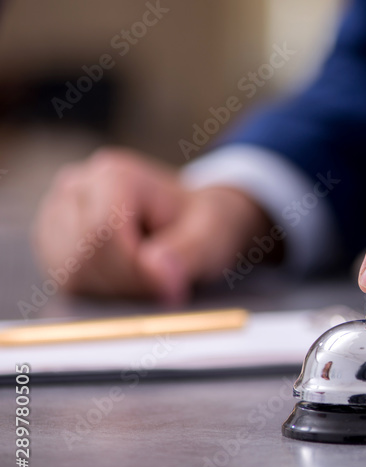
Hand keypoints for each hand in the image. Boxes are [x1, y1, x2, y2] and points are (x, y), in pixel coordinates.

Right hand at [32, 147, 274, 302]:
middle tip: (165, 289)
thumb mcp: (211, 235)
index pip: (102, 234)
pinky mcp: (52, 239)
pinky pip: (63, 279)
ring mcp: (57, 211)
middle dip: (127, 284)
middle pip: (83, 255)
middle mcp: (76, 186)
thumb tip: (157, 271)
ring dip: (113, 291)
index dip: (135, 270)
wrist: (193, 218)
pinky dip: (98, 291)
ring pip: (69, 271)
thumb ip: (187, 252)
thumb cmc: (202, 223)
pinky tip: (129, 283)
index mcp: (114, 175)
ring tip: (150, 282)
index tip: (171, 288)